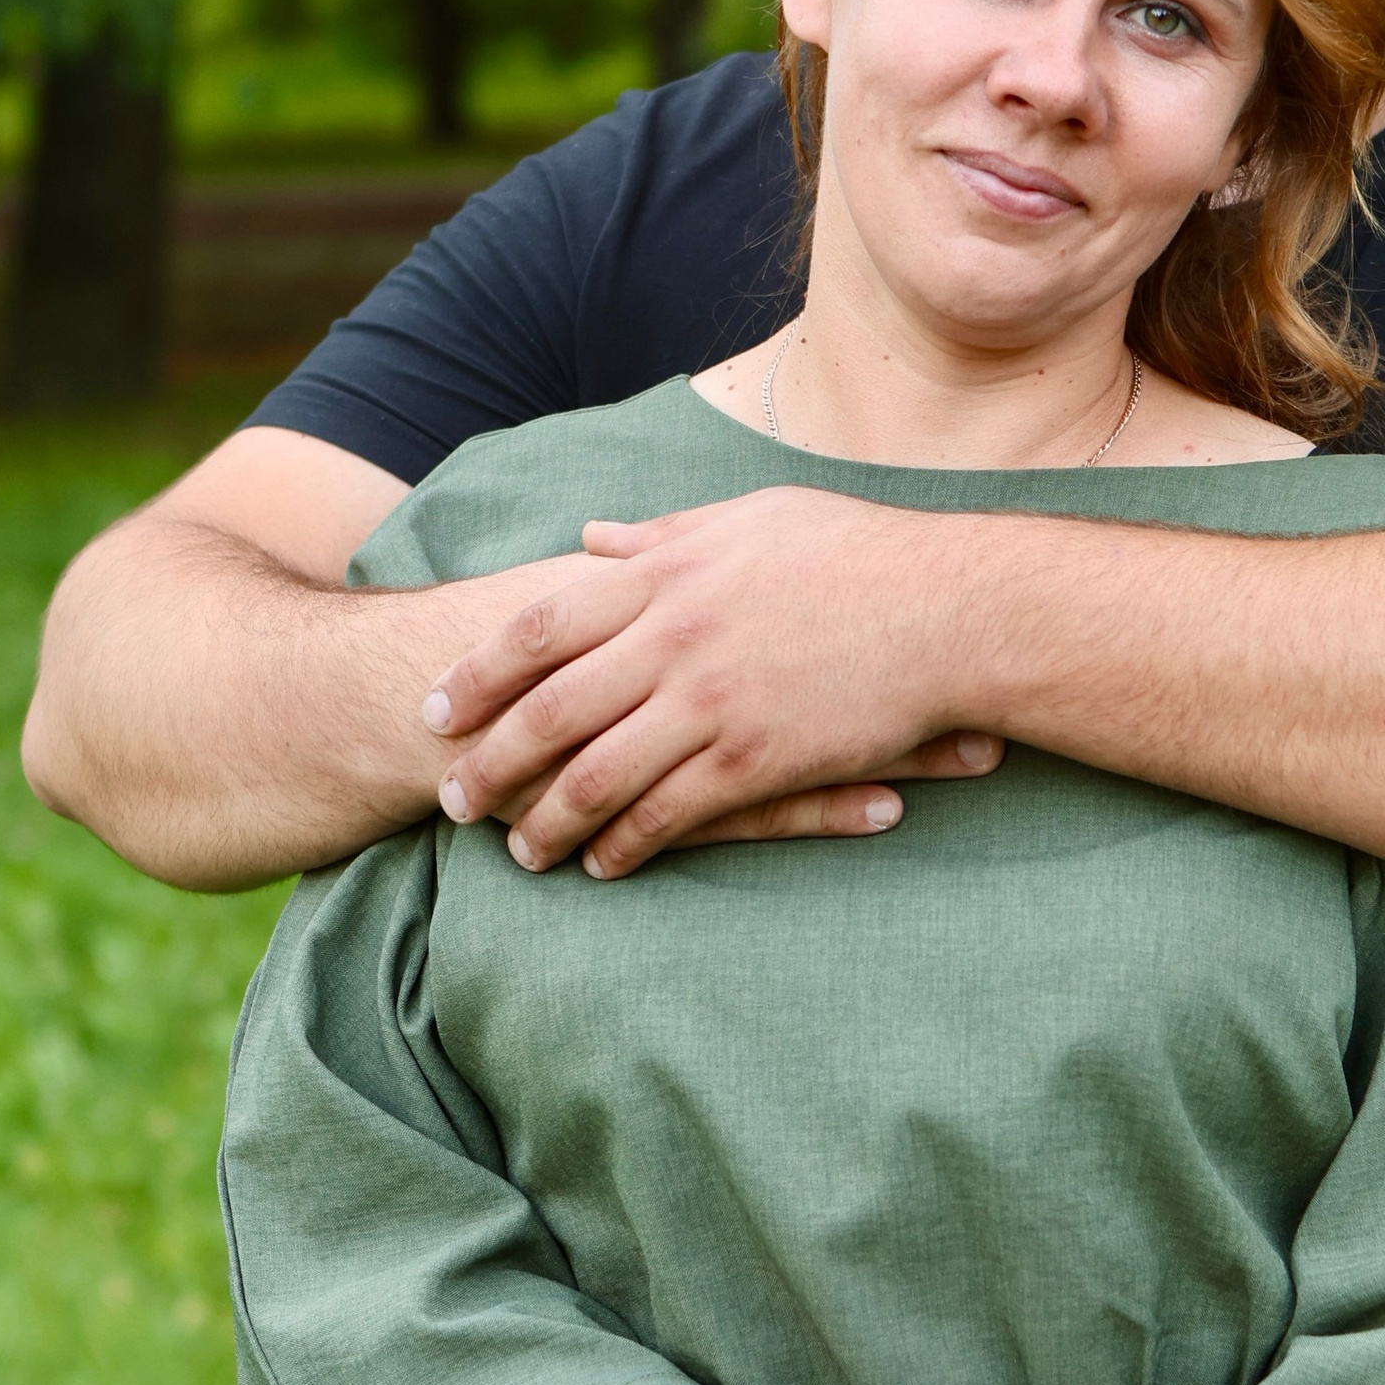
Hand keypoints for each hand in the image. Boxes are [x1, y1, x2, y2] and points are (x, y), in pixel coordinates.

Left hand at [420, 486, 1003, 878]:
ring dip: (546, 822)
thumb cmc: (856, 552)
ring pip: (596, 777)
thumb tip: (592, 535)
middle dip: (489, 764)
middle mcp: (671, 640)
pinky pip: (667, 814)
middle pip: (548, 712)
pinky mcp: (755, 761)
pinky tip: (604, 864)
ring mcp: (710, 704)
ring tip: (518, 852)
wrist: (948, 608)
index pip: (539, 628)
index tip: (436, 708)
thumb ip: (662, 535)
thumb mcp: (748, 519)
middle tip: (452, 801)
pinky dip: (624, 845)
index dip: (478, 674)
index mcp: (663, 576)